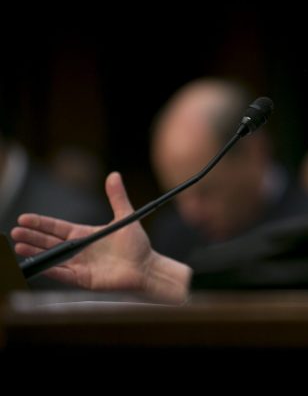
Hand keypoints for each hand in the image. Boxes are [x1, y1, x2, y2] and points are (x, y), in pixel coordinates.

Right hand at [12, 172, 190, 302]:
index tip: (24, 218)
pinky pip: (63, 275)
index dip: (41, 224)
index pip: (57, 228)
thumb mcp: (125, 217)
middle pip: (50, 242)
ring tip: (19, 246)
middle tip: (15, 232)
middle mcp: (79, 249)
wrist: (146, 267)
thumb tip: (114, 175)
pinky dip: (51, 271)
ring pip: (53, 258)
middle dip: (32, 237)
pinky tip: (40, 265)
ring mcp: (79, 265)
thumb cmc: (136, 245)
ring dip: (36, 253)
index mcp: (85, 234)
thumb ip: (117, 197)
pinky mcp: (84, 279)